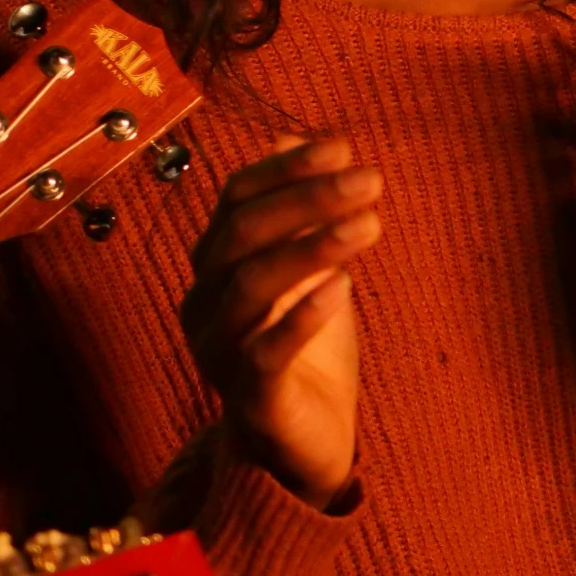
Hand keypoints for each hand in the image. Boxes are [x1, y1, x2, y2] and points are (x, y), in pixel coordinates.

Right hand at [179, 136, 380, 507]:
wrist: (304, 441)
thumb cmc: (305, 346)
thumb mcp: (308, 267)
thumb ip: (298, 209)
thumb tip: (297, 133)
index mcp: (216, 264)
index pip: (236, 198)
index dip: (286, 168)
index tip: (343, 147)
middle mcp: (205, 303)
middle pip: (241, 233)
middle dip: (307, 199)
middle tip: (371, 181)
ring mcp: (220, 351)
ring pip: (250, 286)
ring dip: (313, 246)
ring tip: (370, 223)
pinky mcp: (249, 398)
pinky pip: (265, 351)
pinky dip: (302, 315)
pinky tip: (344, 286)